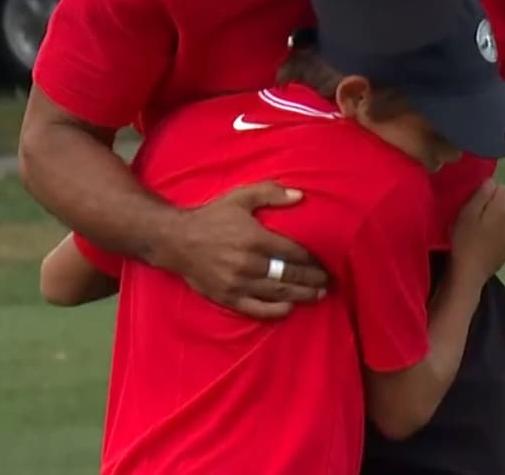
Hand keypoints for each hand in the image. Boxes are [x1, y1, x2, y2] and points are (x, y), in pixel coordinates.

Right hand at [151, 181, 330, 317]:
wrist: (176, 240)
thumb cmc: (211, 216)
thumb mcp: (240, 197)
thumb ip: (271, 194)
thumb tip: (301, 196)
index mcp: (254, 238)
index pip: (293, 252)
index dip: (312, 259)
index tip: (325, 261)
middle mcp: (248, 263)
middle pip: (289, 275)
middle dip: (312, 279)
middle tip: (328, 281)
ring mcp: (237, 283)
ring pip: (277, 293)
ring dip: (301, 295)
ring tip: (318, 295)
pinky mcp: (227, 298)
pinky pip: (256, 309)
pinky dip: (275, 311)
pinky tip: (289, 308)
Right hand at [449, 179, 504, 278]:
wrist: (467, 275)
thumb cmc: (463, 241)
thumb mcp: (467, 213)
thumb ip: (481, 195)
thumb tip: (492, 181)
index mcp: (502, 211)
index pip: (502, 189)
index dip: (488, 191)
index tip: (473, 199)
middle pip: (503, 206)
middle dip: (490, 207)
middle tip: (471, 216)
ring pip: (502, 223)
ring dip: (492, 223)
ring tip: (474, 232)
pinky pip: (500, 238)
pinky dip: (492, 238)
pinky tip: (479, 245)